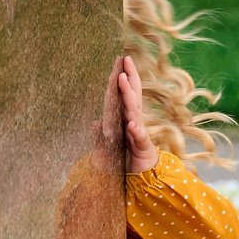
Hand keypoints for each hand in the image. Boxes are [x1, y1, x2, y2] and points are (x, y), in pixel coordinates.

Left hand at [105, 55, 159, 174]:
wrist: (144, 178)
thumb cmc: (127, 160)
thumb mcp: (109, 149)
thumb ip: (101, 137)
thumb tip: (94, 123)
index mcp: (127, 119)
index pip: (125, 95)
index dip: (123, 78)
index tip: (121, 60)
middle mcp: (134, 122)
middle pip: (133, 96)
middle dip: (130, 77)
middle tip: (126, 60)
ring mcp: (139, 133)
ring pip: (134, 111)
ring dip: (128, 96)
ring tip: (123, 81)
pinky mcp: (142, 148)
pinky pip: (139, 138)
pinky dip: (136, 130)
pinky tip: (132, 124)